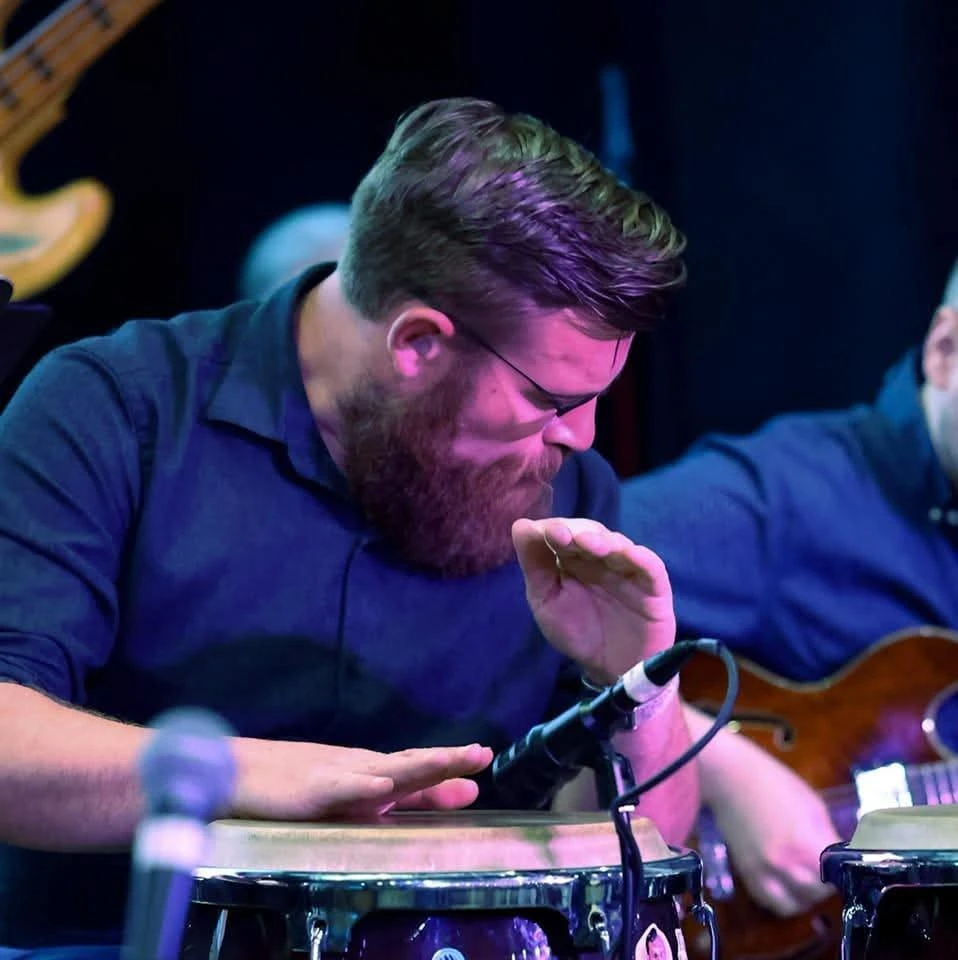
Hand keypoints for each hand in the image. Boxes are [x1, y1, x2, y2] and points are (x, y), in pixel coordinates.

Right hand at [231, 740, 492, 821]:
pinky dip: (363, 785)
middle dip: (447, 760)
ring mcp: (338, 775)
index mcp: (372, 772)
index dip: (450, 763)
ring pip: (385, 769)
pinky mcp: (311, 789)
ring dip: (419, 765)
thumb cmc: (297, 786)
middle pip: (411, 763)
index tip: (485, 758)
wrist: (241, 773)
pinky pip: (341, 788)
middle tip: (482, 754)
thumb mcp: (353, 797)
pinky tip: (382, 784)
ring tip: (450, 760)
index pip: (418, 768)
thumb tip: (441, 795)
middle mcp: (361, 768)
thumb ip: (396, 798)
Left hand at [512, 517, 675, 681]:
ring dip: (602, 540)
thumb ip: (535, 565)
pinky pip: (650, 566)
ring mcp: (628, 569)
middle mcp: (602, 557)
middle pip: (590, 532)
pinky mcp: (653, 585)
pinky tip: (627, 554)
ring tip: (585, 542)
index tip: (538, 532)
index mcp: (574, 558)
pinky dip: (639, 557)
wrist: (612, 670)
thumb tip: (520, 525)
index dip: (551, 529)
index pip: (563, 532)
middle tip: (558, 535)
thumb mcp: (546, 600)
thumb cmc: (578, 633)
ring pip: (618, 545)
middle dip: (574, 531)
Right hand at [694, 714, 839, 915]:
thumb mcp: (812, 805)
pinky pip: (768, 902)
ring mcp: (763, 872)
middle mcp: (785, 866)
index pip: (837, 877)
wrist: (731, 777)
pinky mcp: (746, 873)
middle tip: (823, 867)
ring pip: (793, 905)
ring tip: (804, 879)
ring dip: (803, 895)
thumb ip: (827, 836)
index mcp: (806, 845)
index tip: (841, 862)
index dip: (843, 870)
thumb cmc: (774, 782)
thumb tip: (840, 857)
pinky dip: (779, 898)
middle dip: (825, 882)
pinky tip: (783, 883)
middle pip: (817, 893)